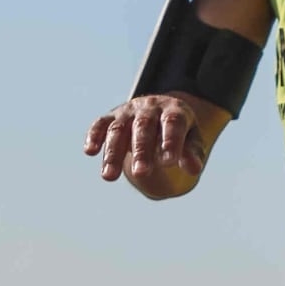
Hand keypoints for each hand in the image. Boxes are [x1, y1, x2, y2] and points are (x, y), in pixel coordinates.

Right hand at [84, 94, 208, 198]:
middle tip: (140, 174)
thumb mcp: (190, 141)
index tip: (169, 163)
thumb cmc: (179, 134)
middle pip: (144, 127)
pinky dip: (94, 136)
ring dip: (112, 153)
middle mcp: (150, 107)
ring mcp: (129, 111)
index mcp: (174, 110)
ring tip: (109, 178)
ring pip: (118, 129)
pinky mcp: (111, 117)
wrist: (161, 114)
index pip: (173, 123)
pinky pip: (100, 124)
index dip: (170, 141)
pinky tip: (90, 151)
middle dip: (141, 150)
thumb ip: (191, 153)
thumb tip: (194, 169)